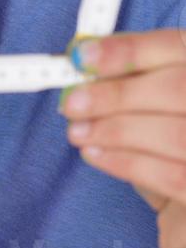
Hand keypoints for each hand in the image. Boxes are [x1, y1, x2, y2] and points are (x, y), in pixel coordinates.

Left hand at [60, 28, 185, 247]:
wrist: (182, 202)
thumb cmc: (161, 136)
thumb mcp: (147, 97)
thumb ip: (126, 76)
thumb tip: (81, 60)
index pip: (174, 46)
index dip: (128, 50)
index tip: (81, 57)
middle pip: (177, 88)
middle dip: (117, 95)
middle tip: (72, 104)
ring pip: (174, 134)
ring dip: (115, 131)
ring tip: (78, 132)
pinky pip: (171, 175)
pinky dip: (126, 163)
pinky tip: (95, 154)